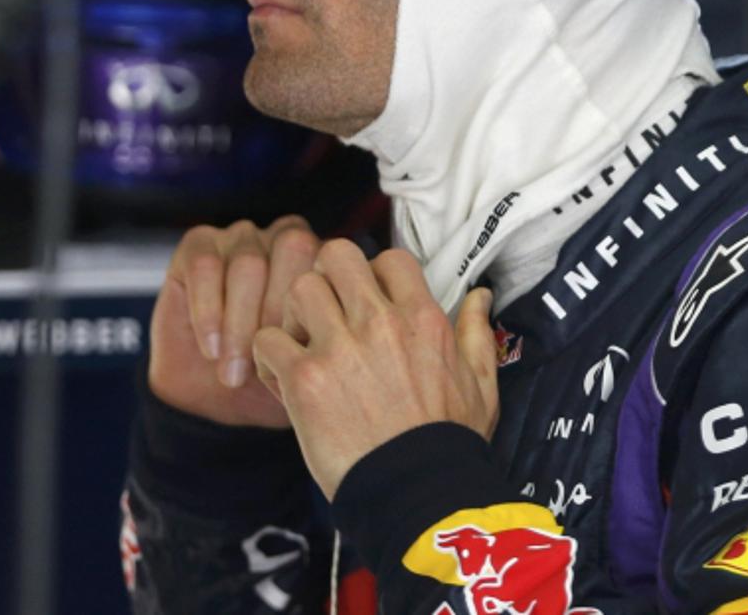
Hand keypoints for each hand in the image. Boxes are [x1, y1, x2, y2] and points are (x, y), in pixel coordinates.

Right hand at [147, 216, 317, 428]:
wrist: (213, 392)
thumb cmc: (272, 376)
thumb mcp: (314, 367)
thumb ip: (336, 343)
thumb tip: (354, 351)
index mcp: (323, 259)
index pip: (332, 262)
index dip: (316, 311)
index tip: (303, 360)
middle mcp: (285, 238)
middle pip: (293, 247)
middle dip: (279, 310)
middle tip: (265, 364)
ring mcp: (243, 237)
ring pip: (248, 262)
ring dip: (240, 324)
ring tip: (236, 372)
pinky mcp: (199, 244)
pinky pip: (205, 265)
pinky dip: (208, 312)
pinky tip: (212, 349)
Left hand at [253, 240, 499, 499]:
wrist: (419, 493)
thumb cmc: (451, 443)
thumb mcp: (481, 383)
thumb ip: (476, 332)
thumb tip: (480, 295)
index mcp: (422, 318)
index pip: (388, 258)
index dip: (374, 274)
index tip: (370, 304)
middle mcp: (380, 322)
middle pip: (337, 255)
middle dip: (328, 277)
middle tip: (328, 312)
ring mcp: (339, 348)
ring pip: (299, 287)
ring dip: (295, 313)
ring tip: (304, 344)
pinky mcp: (305, 379)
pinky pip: (267, 339)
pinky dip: (268, 357)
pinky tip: (284, 380)